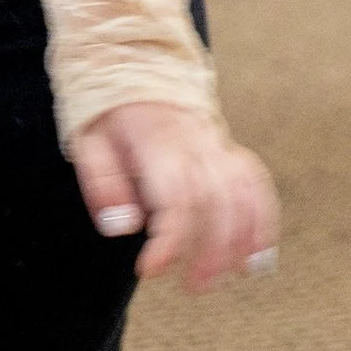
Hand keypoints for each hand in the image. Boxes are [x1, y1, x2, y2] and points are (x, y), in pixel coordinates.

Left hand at [69, 102, 279, 293]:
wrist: (135, 63)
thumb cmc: (107, 112)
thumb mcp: (87, 141)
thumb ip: (102, 184)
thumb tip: (122, 228)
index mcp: (157, 143)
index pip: (176, 197)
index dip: (170, 239)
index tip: (151, 270)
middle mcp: (195, 143)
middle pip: (218, 201)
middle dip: (212, 250)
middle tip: (194, 287)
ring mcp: (216, 145)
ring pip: (244, 194)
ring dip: (242, 242)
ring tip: (224, 280)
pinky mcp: (227, 150)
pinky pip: (256, 183)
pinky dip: (262, 220)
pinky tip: (258, 259)